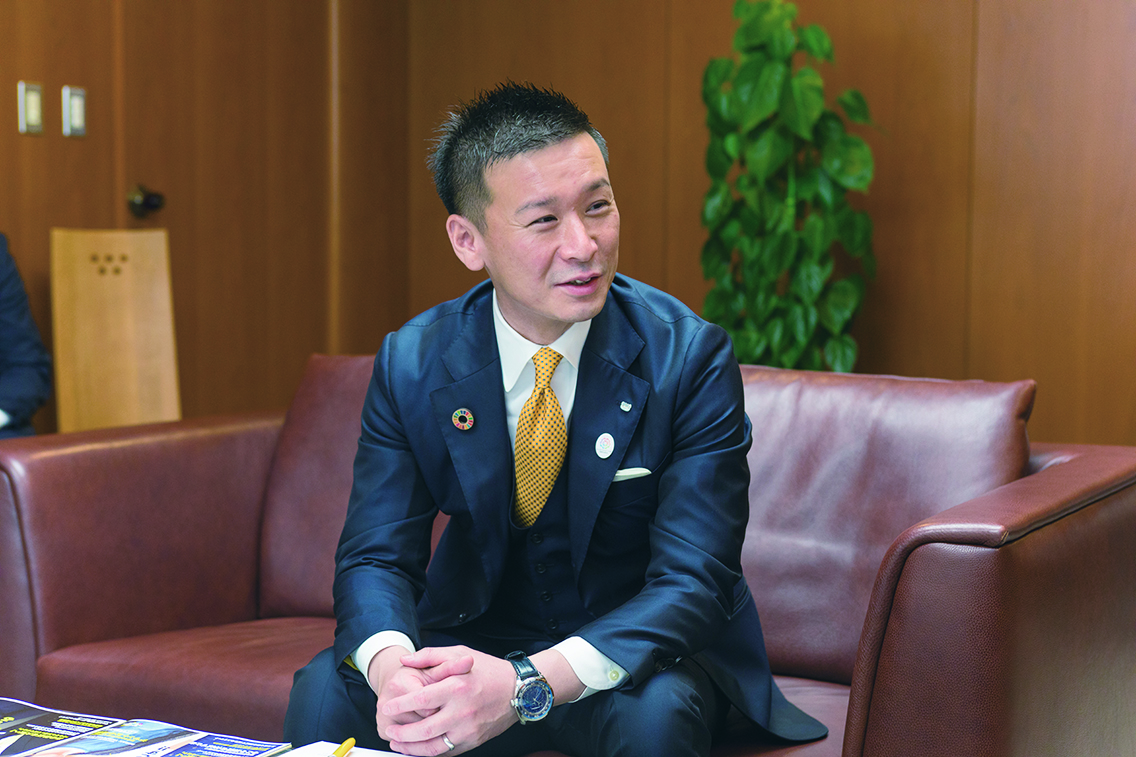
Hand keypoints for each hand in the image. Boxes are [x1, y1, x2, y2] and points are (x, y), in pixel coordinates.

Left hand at [380, 646, 517, 754]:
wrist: (519, 690)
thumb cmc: (489, 670)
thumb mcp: (460, 653)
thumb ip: (430, 656)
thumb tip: (405, 661)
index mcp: (457, 686)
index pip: (420, 700)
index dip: (400, 706)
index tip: (387, 707)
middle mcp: (462, 711)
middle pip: (423, 729)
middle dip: (401, 733)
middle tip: (390, 731)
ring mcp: (468, 729)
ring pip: (433, 747)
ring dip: (411, 749)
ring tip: (398, 744)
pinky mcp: (474, 741)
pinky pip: (447, 752)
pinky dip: (429, 753)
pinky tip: (418, 749)